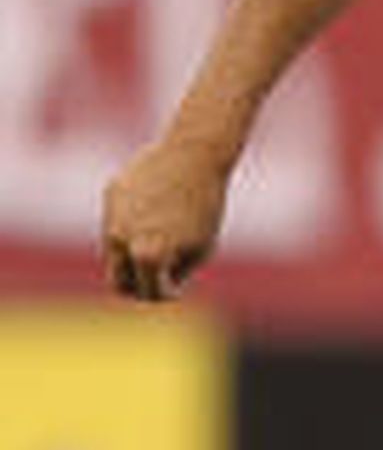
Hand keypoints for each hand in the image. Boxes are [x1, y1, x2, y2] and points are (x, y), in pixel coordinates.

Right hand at [102, 135, 230, 301]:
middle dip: (136, 287)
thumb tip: (154, 288)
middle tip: (157, 280)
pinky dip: (134, 223)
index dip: (163, 295)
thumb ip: (174, 274)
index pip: (145, 294)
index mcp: (146, 256)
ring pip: (115, 251)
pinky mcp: (111, 194)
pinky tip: (158, 207)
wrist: (194, 154)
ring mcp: (111, 215)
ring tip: (167, 233)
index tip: (176, 288)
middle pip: (117, 282)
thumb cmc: (205, 205)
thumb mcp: (200, 249)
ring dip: (135, 253)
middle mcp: (121, 237)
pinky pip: (118, 219)